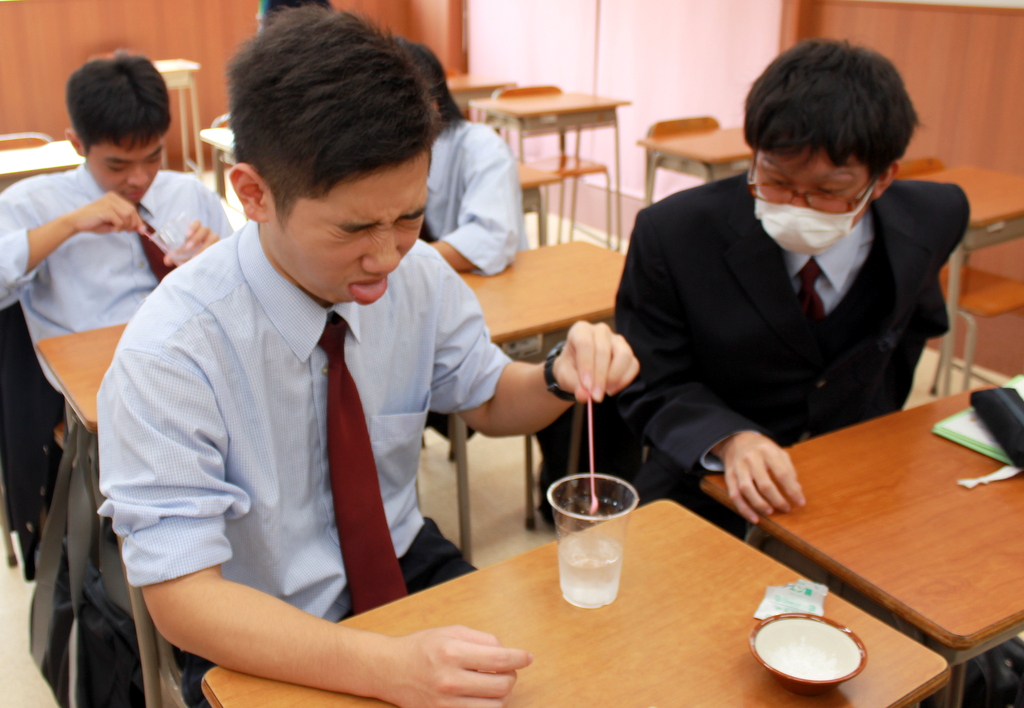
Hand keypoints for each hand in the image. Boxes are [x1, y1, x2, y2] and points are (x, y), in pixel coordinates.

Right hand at [63, 192, 143, 235]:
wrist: (76, 222)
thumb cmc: (95, 222)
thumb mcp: (114, 222)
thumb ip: (128, 223)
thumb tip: (142, 229)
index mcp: (115, 197)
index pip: (133, 208)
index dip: (138, 220)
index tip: (140, 230)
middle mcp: (112, 197)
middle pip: (132, 211)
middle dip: (133, 224)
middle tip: (127, 231)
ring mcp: (109, 202)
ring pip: (127, 216)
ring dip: (124, 226)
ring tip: (115, 229)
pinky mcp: (105, 209)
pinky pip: (120, 221)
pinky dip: (118, 228)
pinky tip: (111, 229)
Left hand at [164, 220, 218, 265]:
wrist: (205, 266)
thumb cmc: (192, 257)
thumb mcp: (182, 255)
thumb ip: (174, 257)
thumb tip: (167, 261)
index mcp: (198, 231)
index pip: (197, 223)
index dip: (193, 226)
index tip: (186, 234)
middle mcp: (208, 234)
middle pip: (205, 230)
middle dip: (196, 238)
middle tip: (188, 248)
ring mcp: (216, 241)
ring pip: (213, 239)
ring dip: (204, 247)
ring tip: (195, 257)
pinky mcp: (221, 249)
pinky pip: (220, 248)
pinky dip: (213, 252)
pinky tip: (208, 259)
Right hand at [383, 626, 531, 707]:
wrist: (390, 670)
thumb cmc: (422, 647)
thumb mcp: (451, 631)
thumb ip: (482, 639)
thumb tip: (508, 652)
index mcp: (453, 652)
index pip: (500, 658)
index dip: (519, 658)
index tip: (527, 657)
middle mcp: (450, 679)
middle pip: (502, 684)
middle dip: (511, 675)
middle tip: (506, 669)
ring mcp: (446, 702)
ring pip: (496, 705)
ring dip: (502, 693)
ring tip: (493, 682)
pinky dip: (488, 706)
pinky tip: (482, 695)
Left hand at [551, 322, 638, 402]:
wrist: (578, 369)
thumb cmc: (570, 368)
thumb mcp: (564, 376)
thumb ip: (572, 384)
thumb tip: (584, 396)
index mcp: (580, 330)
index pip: (585, 344)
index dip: (586, 365)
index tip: (587, 387)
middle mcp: (600, 331)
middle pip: (604, 350)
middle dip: (600, 377)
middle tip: (596, 396)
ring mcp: (617, 340)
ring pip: (623, 355)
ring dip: (615, 377)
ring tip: (604, 392)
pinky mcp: (628, 352)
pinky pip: (633, 365)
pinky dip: (624, 380)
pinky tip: (612, 389)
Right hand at [713, 431, 804, 523]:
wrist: (737, 440)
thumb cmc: (762, 449)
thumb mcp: (779, 453)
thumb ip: (788, 470)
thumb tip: (797, 491)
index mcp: (767, 451)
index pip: (782, 473)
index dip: (792, 490)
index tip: (800, 502)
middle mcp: (751, 458)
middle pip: (764, 484)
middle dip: (777, 500)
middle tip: (786, 508)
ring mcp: (738, 467)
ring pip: (747, 490)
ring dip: (760, 505)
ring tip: (770, 512)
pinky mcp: (729, 476)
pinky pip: (734, 495)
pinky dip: (744, 509)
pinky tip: (754, 518)